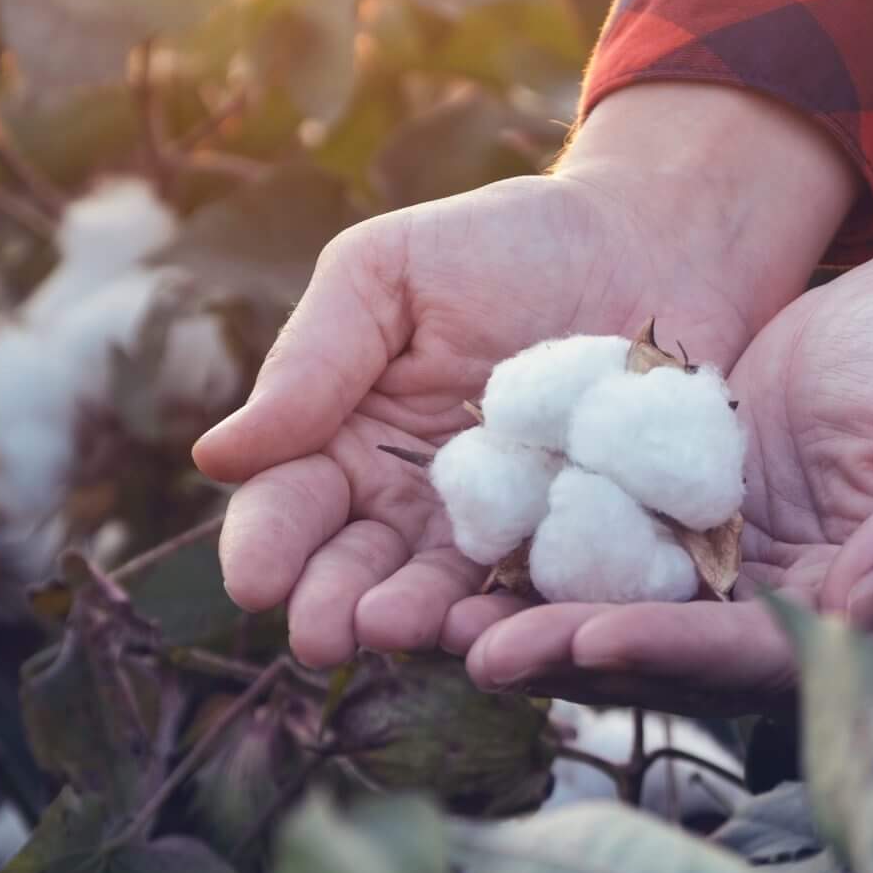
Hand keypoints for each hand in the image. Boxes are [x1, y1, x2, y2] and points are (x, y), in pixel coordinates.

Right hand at [192, 85, 855, 669]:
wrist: (656, 238)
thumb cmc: (508, 243)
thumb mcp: (389, 273)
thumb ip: (313, 359)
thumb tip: (216, 456)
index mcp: (348, 443)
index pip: (290, 506)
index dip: (267, 545)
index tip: (256, 580)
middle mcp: (413, 508)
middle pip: (355, 571)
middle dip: (331, 605)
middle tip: (322, 635)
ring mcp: (502, 536)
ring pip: (442, 597)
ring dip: (414, 623)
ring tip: (395, 630)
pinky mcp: (587, 549)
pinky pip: (547, 594)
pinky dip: (520, 615)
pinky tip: (497, 626)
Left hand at [443, 166, 872, 711]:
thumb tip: (859, 609)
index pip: (766, 660)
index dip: (681, 653)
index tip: (595, 638)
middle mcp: (794, 631)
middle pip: (675, 660)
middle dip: (578, 658)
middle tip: (482, 650)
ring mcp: (732, 588)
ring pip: (625, 621)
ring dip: (538, 630)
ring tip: (443, 626)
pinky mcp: (683, 539)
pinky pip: (604, 560)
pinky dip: (536, 569)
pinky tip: (457, 565)